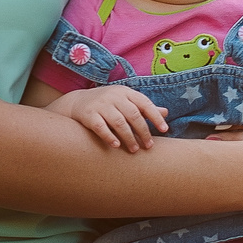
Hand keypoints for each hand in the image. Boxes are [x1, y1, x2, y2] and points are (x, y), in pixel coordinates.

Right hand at [51, 84, 168, 151]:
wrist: (77, 102)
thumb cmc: (108, 104)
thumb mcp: (125, 101)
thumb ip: (144, 107)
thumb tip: (166, 112)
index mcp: (126, 92)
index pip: (144, 103)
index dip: (155, 116)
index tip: (164, 130)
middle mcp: (114, 96)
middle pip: (133, 114)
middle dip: (143, 131)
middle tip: (149, 146)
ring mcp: (100, 104)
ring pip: (118, 122)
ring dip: (129, 137)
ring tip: (135, 149)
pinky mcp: (88, 114)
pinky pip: (100, 126)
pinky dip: (109, 136)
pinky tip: (116, 145)